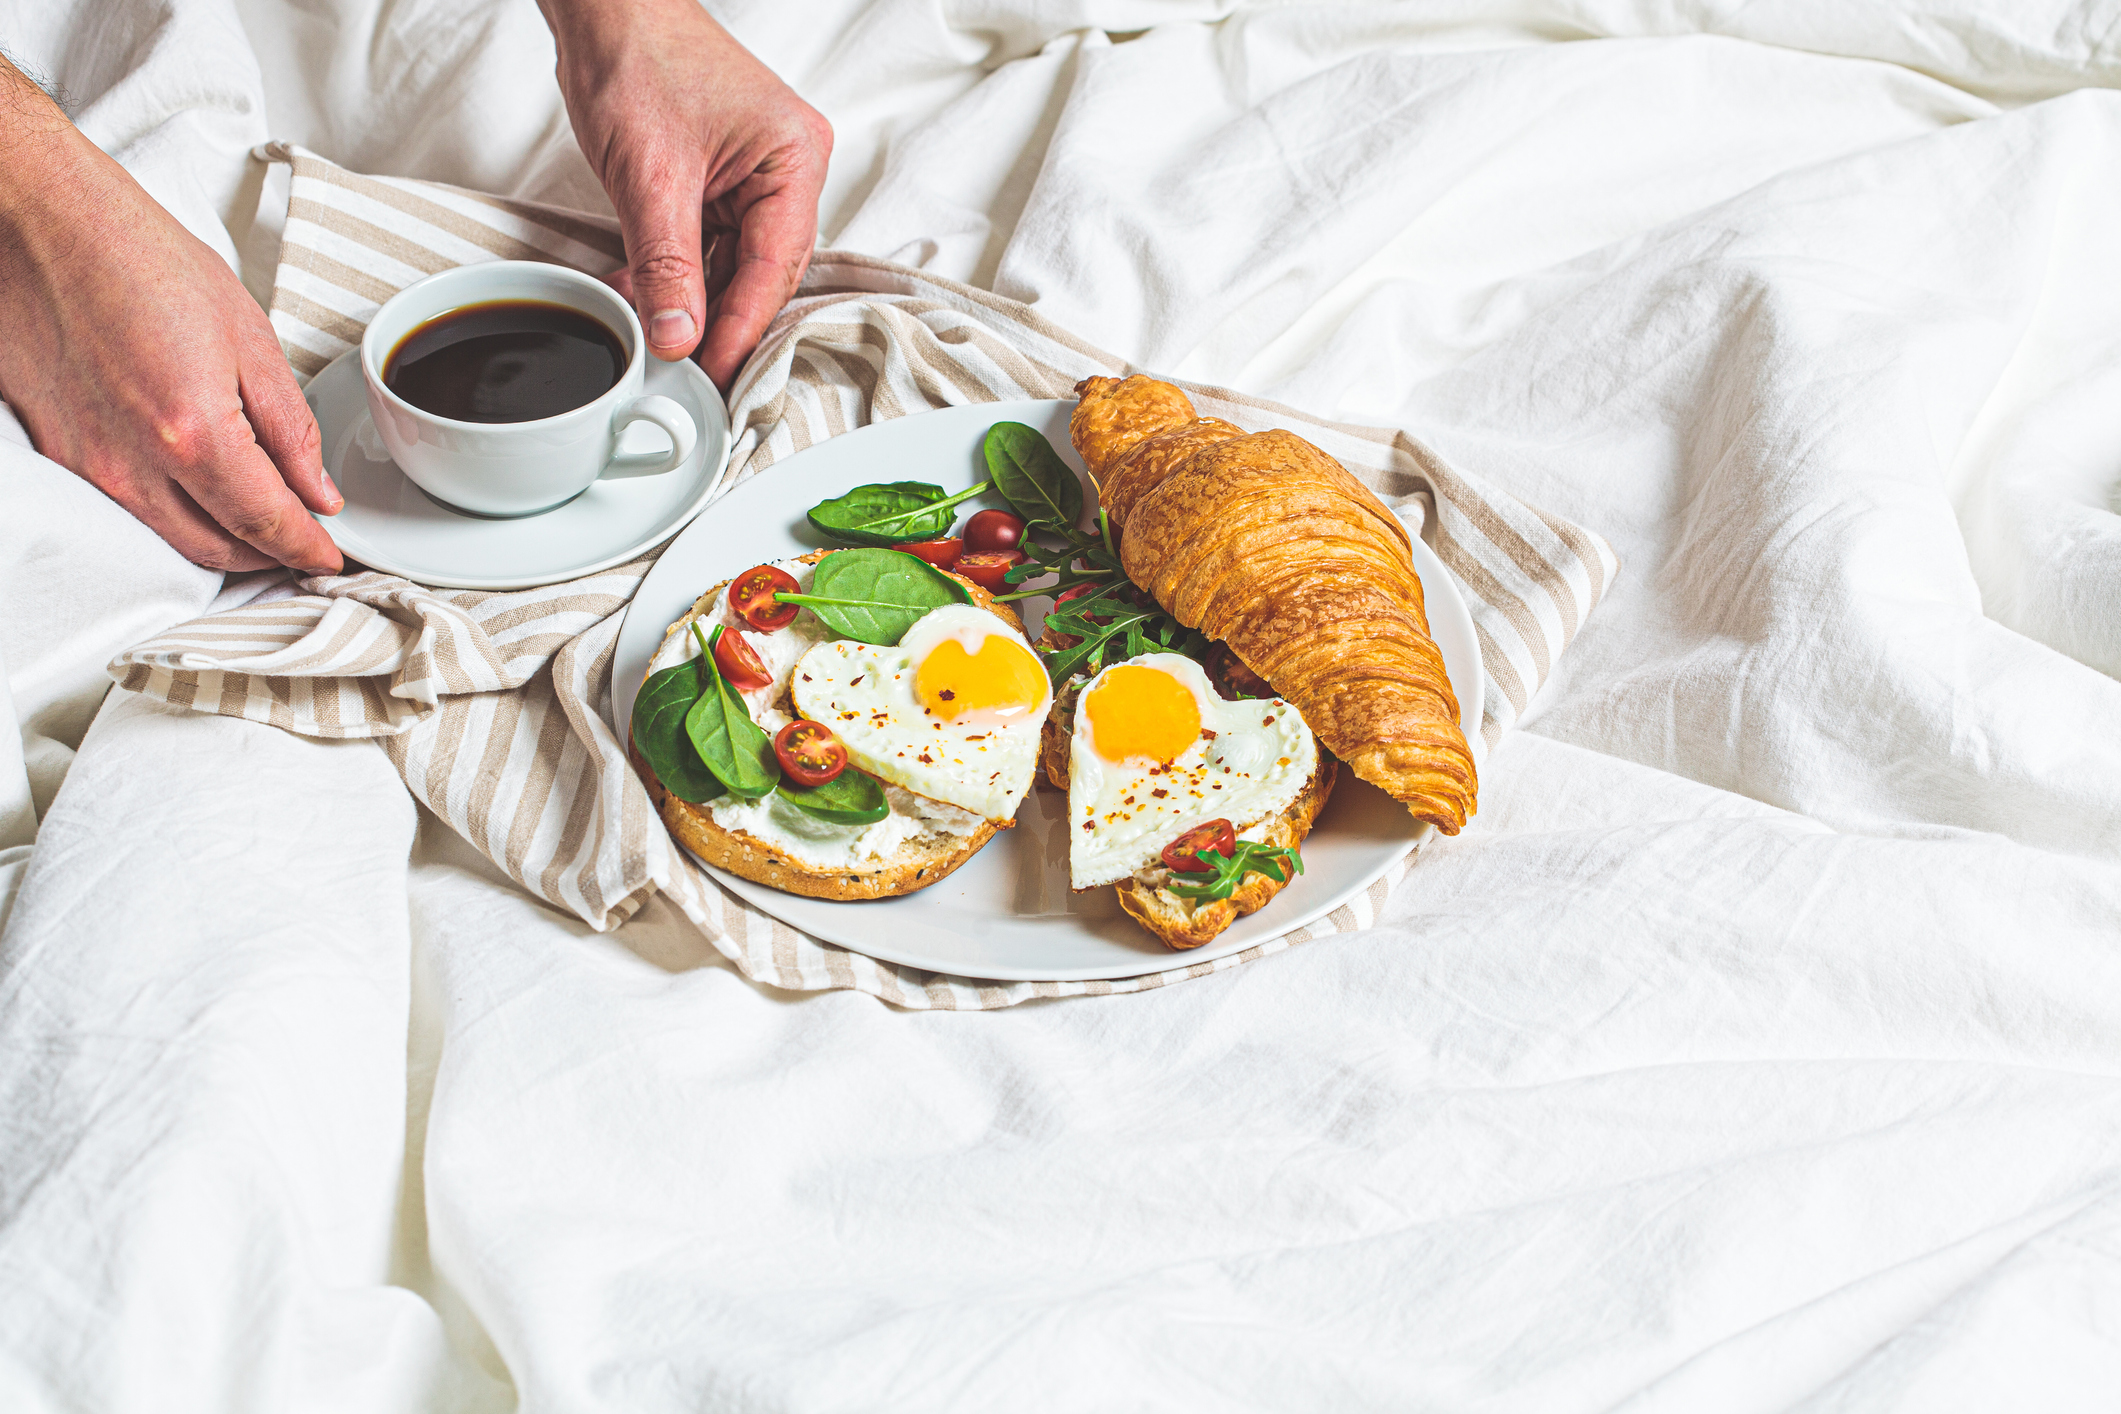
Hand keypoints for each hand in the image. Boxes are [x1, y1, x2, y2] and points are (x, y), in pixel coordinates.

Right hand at [0, 57, 342, 574]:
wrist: (40, 221)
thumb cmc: (138, 256)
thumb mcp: (248, 335)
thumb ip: (290, 427)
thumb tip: (317, 490)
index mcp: (192, 431)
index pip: (266, 522)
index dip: (307, 548)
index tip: (330, 556)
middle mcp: (133, 462)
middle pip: (219, 548)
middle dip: (271, 555)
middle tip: (304, 543)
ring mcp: (87, 462)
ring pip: (171, 540)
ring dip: (224, 546)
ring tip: (263, 529)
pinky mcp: (57, 451)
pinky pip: (129, 511)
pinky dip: (175, 519)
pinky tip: (200, 497)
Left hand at [539, 0, 831, 389]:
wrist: (602, 5)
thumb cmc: (637, 53)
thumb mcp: (650, 176)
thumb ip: (667, 265)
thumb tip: (679, 336)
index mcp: (795, 159)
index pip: (775, 267)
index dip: (741, 327)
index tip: (710, 372)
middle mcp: (785, 170)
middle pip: (760, 273)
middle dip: (717, 321)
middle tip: (686, 372)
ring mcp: (753, 176)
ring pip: (730, 265)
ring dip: (688, 301)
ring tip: (653, 336)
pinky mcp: (718, 180)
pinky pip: (704, 244)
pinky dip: (672, 273)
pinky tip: (640, 297)